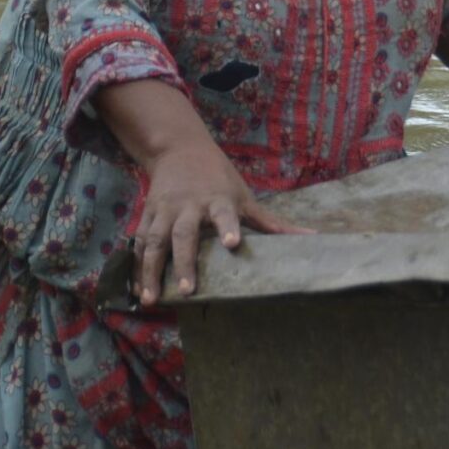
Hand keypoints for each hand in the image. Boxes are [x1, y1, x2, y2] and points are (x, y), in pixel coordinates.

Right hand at [128, 139, 301, 303]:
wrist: (178, 149)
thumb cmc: (219, 178)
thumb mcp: (245, 196)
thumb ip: (272, 223)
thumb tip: (311, 237)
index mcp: (217, 200)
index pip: (224, 213)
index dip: (228, 227)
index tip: (232, 243)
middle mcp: (188, 206)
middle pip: (184, 235)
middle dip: (184, 262)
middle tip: (186, 290)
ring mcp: (164, 211)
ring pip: (154, 242)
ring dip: (151, 271)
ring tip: (151, 298)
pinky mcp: (148, 215)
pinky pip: (139, 243)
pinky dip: (137, 267)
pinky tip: (138, 290)